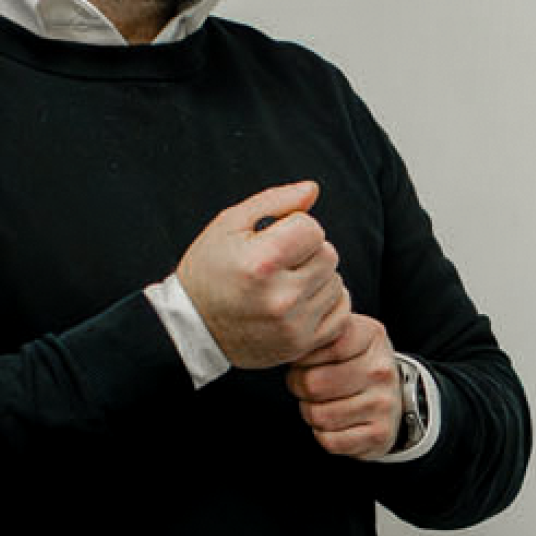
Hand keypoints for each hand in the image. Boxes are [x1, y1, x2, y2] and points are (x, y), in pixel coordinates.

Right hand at [175, 182, 351, 369]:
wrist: (192, 328)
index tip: (274, 238)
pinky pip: (342, 313)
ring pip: (336, 283)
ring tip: (285, 283)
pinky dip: (328, 303)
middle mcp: (280, 297)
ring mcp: (292, 325)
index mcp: (261, 263)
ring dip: (318, 278)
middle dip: (308, 252)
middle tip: (280, 262)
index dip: (296, 227)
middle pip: (329, 255)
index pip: (313, 229)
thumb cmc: (209, 270)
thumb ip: (274, 201)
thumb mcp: (229, 224)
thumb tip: (313, 189)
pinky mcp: (301, 345)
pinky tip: (302, 301)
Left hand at [285, 313, 400, 458]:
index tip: (306, 361)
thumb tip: (286, 344)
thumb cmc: (356, 365)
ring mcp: (383, 404)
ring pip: (318, 415)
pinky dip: (323, 435)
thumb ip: (318, 334)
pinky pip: (329, 441)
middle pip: (313, 384)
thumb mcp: (344, 336)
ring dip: (311, 413)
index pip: (322, 345)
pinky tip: (335, 424)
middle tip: (308, 386)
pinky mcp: (380, 435)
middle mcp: (381, 370)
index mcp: (371, 337)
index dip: (303, 357)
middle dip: (300, 388)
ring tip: (323, 404)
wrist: (394, 399)